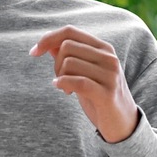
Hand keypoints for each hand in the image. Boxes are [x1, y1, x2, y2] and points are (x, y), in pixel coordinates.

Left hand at [32, 26, 139, 147]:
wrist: (123, 124)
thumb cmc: (100, 97)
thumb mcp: (85, 73)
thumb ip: (71, 57)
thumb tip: (49, 43)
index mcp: (104, 48)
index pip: (70, 31)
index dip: (48, 39)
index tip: (33, 52)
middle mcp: (109, 57)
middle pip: (66, 47)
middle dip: (55, 64)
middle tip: (59, 80)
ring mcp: (110, 75)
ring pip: (69, 63)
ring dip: (60, 77)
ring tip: (66, 89)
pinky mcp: (107, 93)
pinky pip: (77, 81)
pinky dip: (64, 84)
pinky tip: (64, 91)